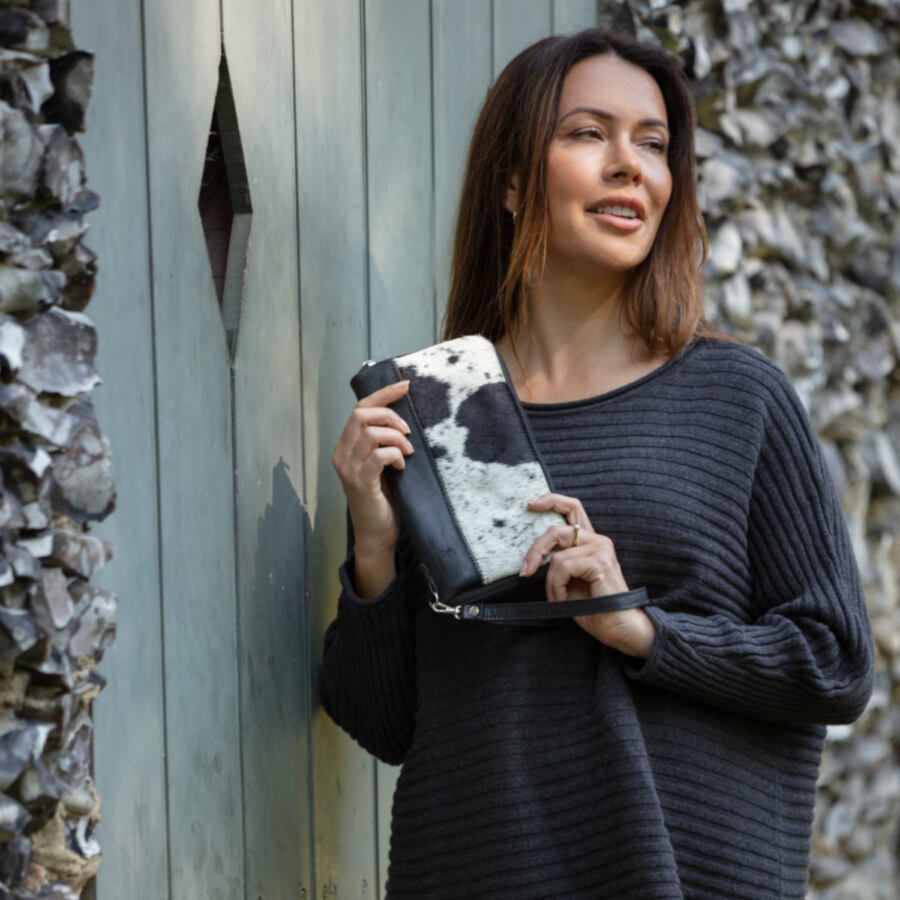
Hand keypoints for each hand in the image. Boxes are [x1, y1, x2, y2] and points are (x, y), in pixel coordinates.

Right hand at [331, 378, 415, 555]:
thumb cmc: (383, 499)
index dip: (383, 393)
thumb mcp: (381, 464)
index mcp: (345, 445)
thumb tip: (404, 417)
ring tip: (408, 453)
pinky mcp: (360, 483)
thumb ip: (383, 442)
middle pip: (361, 414)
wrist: (376, 534)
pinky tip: (402, 467)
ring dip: (396, 438)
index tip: (405, 385)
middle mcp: (341, 454)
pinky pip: (379, 456)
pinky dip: (395, 456)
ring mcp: (348, 469)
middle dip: (390, 415)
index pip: (360, 408)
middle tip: (408, 431)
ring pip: (371, 433)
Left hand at [520, 493, 655, 656]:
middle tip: (524, 572)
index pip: (572, 508)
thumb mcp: (569, 582)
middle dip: (535, 551)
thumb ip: (557, 563)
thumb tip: (533, 558)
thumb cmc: (594, 609)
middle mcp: (598, 540)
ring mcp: (601, 549)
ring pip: (556, 556)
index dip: (551, 500)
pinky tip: (564, 599)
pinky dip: (557, 586)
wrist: (618, 629)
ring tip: (558, 598)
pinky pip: (563, 567)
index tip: (531, 503)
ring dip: (550, 582)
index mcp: (590, 542)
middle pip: (556, 530)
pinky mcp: (600, 561)